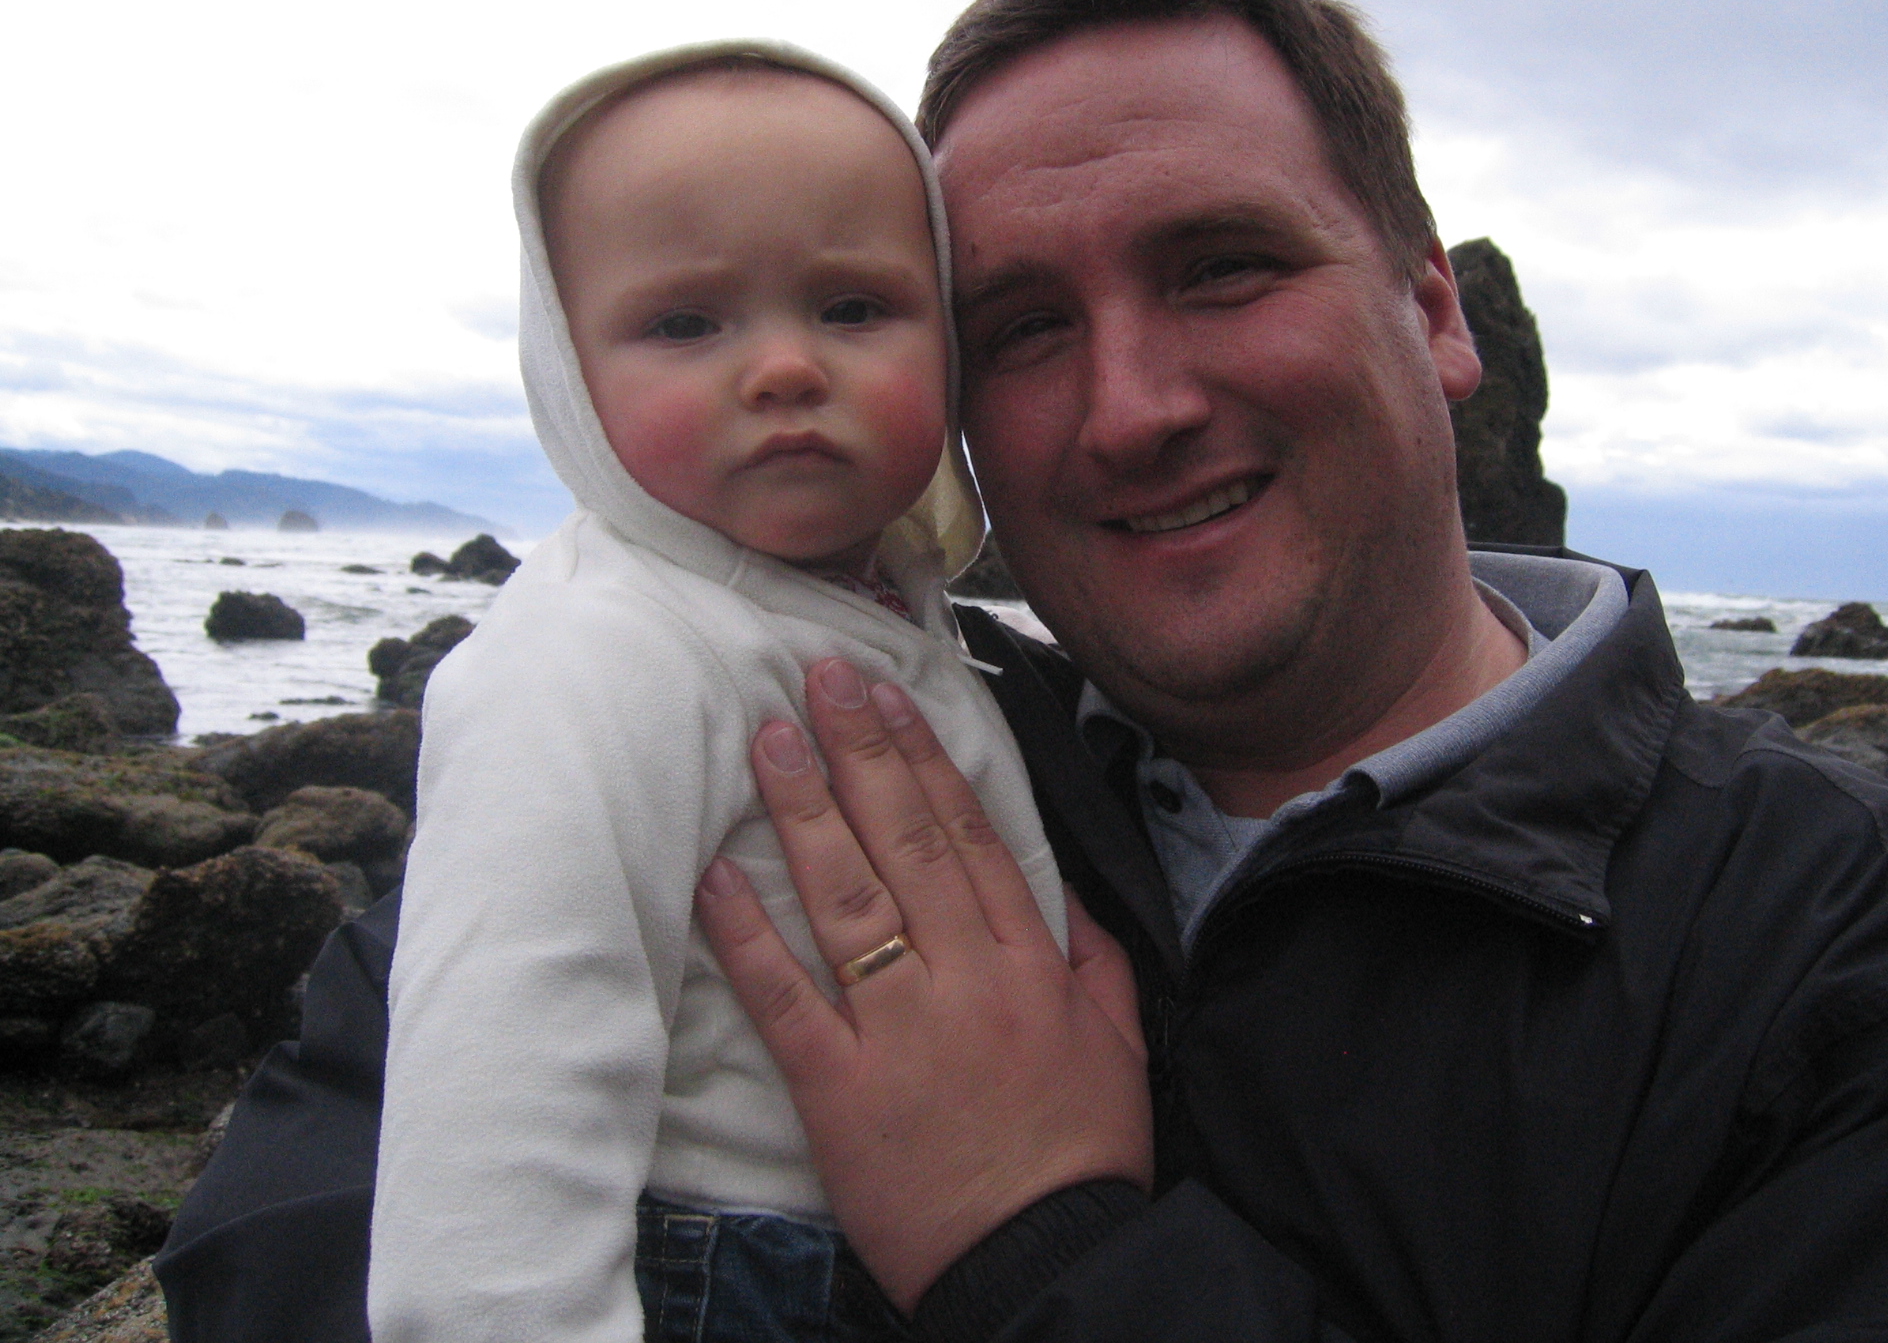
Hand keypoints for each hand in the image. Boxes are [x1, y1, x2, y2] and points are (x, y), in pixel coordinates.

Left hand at [695, 657, 1150, 1312]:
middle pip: (906, 843)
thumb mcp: (1119, 1040)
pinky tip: (714, 877)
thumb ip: (1090, 951)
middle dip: (860, 752)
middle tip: (819, 678)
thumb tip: (1062, 886)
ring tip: (770, 744)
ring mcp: (901, 1031)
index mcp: (1029, 963)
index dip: (926, 759)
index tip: (891, 698)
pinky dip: (749, 938)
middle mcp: (964, 980)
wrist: (1043, 1263)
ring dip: (804, 813)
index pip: (971, 836)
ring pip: (847, 899)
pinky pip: (788, 1002)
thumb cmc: (1079, 1152)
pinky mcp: (841, 1091)